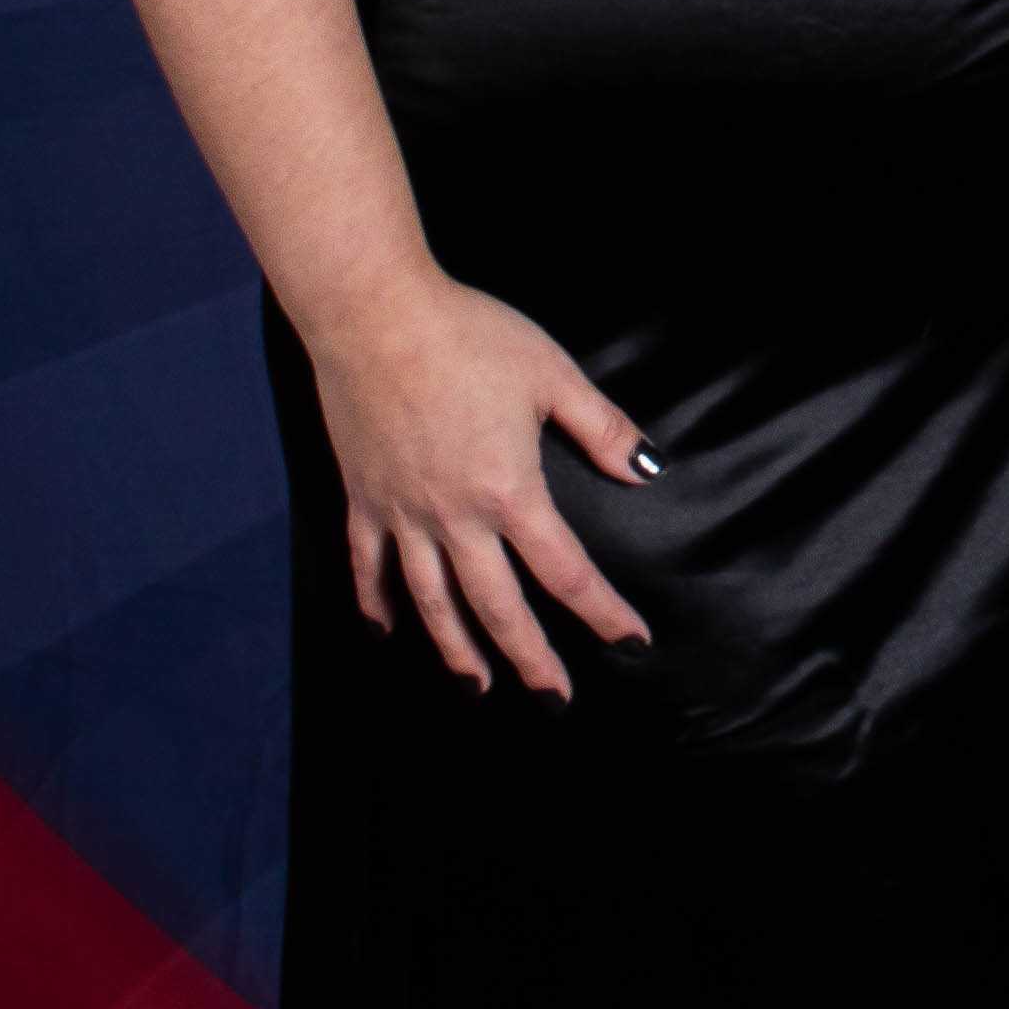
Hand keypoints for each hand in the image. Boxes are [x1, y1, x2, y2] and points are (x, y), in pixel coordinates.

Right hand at [306, 271, 652, 700]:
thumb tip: (645, 469)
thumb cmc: (467, 334)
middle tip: (555, 697)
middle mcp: (454, 517)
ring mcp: (403, 512)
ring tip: (476, 685)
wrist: (372, 311)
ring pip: (431, 601)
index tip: (632, 641)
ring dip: (456, 649)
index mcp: (509, 491)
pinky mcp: (363, 496)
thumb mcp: (550, 373)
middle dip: (529, 659)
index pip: (566, 571)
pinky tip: (386, 630)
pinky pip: (367, 565)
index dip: (603, 612)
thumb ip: (601, 427)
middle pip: (497, 607)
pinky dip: (376, 602)